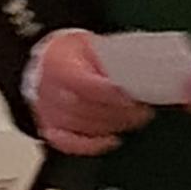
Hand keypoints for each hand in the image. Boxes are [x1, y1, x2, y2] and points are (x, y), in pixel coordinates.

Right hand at [32, 30, 152, 155]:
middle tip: (142, 110)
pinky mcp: (50, 128)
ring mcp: (48, 111)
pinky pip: (70, 143)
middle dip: (118, 112)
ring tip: (135, 119)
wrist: (50, 63)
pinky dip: (93, 145)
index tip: (130, 98)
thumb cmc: (72, 54)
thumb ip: (108, 60)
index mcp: (57, 64)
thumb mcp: (90, 45)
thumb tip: (134, 72)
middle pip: (84, 108)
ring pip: (82, 126)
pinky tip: (112, 140)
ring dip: (112, 125)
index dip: (109, 94)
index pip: (83, 84)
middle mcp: (48, 90)